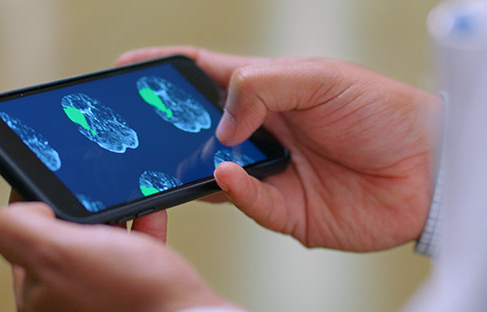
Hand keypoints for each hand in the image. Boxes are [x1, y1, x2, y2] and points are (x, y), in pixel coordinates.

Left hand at [0, 190, 227, 310]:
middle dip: (83, 207)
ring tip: (126, 197)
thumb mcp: (58, 254)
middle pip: (66, 235)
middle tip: (94, 188)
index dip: (38, 201)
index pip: (25, 235)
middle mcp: (68, 296)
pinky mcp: (135, 289)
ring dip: (116, 214)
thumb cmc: (132, 297)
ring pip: (102, 239)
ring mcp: (103, 294)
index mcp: (39, 292)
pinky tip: (151, 214)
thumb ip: (21, 227)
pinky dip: (142, 227)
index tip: (54, 177)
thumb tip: (24, 207)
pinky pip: (134, 249)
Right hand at [116, 46, 442, 250]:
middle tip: (141, 125)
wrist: (426, 169)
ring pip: (214, 169)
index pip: (206, 75)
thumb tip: (221, 121)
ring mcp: (269, 171)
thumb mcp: (321, 77)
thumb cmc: (383, 112)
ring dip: (193, 164)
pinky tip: (227, 174)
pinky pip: (247, 200)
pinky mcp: (283, 208)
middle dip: (169, 127)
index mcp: (269, 92)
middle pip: (201, 128)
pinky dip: (233, 190)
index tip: (132, 68)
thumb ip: (263, 87)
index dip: (168, 71)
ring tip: (172, 155)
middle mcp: (263, 132)